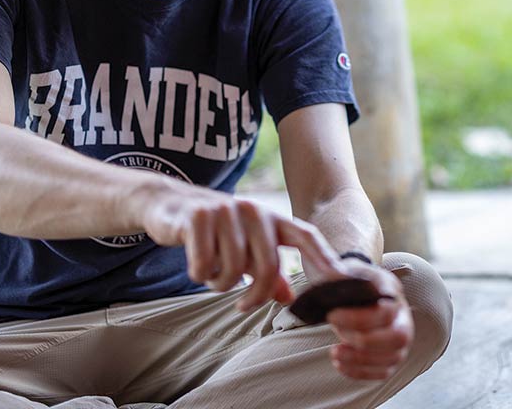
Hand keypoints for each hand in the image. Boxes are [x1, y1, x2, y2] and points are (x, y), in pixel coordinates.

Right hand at [142, 185, 338, 308]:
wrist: (171, 206)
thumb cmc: (215, 233)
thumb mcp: (245, 249)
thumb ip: (268, 272)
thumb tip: (288, 298)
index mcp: (272, 218)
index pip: (306, 236)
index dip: (325, 258)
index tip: (340, 281)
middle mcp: (255, 211)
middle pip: (267, 266)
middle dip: (255, 295)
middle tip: (242, 306)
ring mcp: (227, 211)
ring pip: (233, 270)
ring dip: (220, 283)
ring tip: (212, 272)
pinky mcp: (199, 217)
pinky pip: (205, 265)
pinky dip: (199, 274)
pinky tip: (196, 263)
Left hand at [318, 258, 413, 380]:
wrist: (360, 290)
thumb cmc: (352, 281)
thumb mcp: (346, 270)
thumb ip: (336, 274)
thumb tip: (319, 280)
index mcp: (392, 290)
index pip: (385, 311)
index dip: (357, 319)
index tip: (331, 316)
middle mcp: (403, 315)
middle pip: (398, 337)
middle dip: (365, 343)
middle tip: (338, 338)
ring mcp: (400, 338)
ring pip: (392, 358)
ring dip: (360, 360)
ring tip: (335, 352)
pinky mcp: (392, 356)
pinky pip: (383, 372)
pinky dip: (360, 372)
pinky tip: (340, 362)